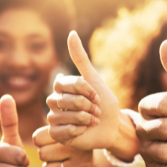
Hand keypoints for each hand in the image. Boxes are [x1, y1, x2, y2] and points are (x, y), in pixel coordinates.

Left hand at [33, 126, 96, 166]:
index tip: (50, 144)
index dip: (41, 143)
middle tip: (56, 156)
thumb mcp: (63, 137)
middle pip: (42, 154)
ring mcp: (82, 165)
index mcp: (71, 133)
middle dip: (46, 157)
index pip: (38, 138)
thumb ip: (47, 134)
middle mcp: (79, 148)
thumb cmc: (72, 149)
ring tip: (62, 166)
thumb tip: (36, 140)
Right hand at [46, 31, 119, 149]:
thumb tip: (71, 33)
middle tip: (96, 110)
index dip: (86, 90)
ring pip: (63, 115)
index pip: (67, 83)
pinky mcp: (56, 134)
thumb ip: (80, 58)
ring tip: (93, 120)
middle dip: (87, 105)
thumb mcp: (95, 79)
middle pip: (65, 100)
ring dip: (85, 118)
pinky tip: (85, 130)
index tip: (97, 96)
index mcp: (61, 88)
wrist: (112, 127)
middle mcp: (54, 101)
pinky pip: (62, 130)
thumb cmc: (104, 103)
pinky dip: (78, 130)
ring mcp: (54, 118)